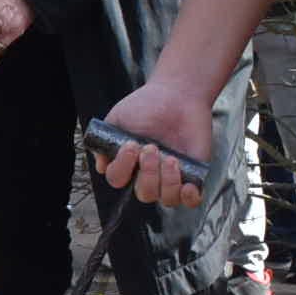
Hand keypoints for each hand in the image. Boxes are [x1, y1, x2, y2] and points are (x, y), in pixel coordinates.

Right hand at [93, 84, 217, 209]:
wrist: (178, 93)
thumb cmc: (148, 104)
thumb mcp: (118, 118)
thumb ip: (105, 140)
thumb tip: (102, 164)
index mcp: (128, 163)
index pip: (117, 179)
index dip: (122, 168)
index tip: (131, 147)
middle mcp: (148, 173)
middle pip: (144, 193)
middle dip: (148, 173)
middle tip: (152, 148)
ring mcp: (170, 177)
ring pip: (166, 199)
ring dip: (168, 181)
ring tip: (171, 158)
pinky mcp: (192, 175)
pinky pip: (191, 200)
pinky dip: (190, 197)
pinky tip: (188, 184)